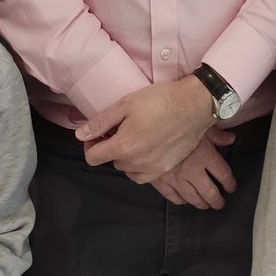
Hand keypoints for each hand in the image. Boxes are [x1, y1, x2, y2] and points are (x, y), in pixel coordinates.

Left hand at [77, 76, 215, 173]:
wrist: (195, 105)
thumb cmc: (161, 100)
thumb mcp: (126, 104)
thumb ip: (101, 122)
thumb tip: (81, 135)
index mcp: (123, 146)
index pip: (93, 157)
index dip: (91, 143)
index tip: (98, 132)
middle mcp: (135, 163)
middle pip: (111, 161)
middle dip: (112, 146)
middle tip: (123, 128)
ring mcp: (151, 169)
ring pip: (127, 168)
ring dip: (127, 156)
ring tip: (137, 137)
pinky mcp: (165, 169)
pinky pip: (143, 175)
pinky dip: (140, 166)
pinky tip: (147, 149)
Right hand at [138, 128, 237, 208]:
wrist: (149, 130)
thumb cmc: (178, 124)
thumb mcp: (201, 125)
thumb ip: (217, 135)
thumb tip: (231, 139)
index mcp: (205, 156)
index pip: (223, 174)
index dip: (230, 183)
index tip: (231, 187)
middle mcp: (192, 171)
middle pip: (209, 192)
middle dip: (217, 200)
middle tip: (220, 203)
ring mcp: (176, 178)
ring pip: (192, 197)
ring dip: (201, 203)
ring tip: (206, 205)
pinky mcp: (160, 181)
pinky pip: (172, 196)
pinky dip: (180, 201)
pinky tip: (184, 201)